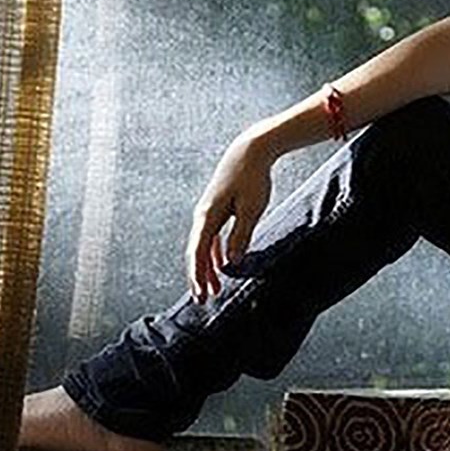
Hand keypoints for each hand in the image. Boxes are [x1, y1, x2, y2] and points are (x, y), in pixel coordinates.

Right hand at [185, 126, 274, 301]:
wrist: (250, 150)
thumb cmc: (252, 178)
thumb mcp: (251, 210)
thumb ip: (241, 236)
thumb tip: (231, 263)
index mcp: (208, 216)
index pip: (198, 253)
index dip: (198, 276)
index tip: (201, 295)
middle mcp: (203, 215)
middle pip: (197, 252)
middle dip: (199, 277)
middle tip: (202, 300)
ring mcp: (209, 211)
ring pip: (204, 245)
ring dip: (208, 267)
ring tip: (213, 288)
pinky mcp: (218, 208)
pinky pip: (213, 236)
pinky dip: (215, 252)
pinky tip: (222, 265)